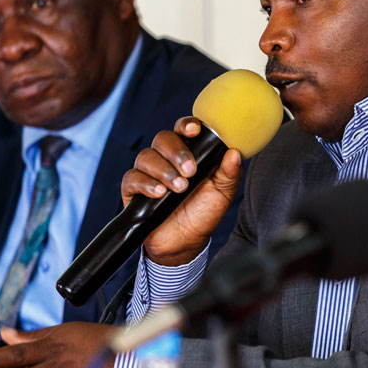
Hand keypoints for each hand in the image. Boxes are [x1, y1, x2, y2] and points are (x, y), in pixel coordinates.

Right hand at [121, 116, 242, 265]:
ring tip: (178, 188)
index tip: (195, 130)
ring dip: (164, 170)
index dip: (186, 125)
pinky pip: (132, 178)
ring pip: (146, 156)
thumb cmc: (203, 213)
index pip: (182, 130)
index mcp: (187, 153)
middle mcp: (165, 158)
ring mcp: (148, 173)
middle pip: (162, 139)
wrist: (185, 243)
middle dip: (176, 152)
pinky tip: (159, 193)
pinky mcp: (133, 190)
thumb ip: (229, 173)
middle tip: (190, 171)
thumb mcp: (222, 193)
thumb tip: (235, 152)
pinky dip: (145, 183)